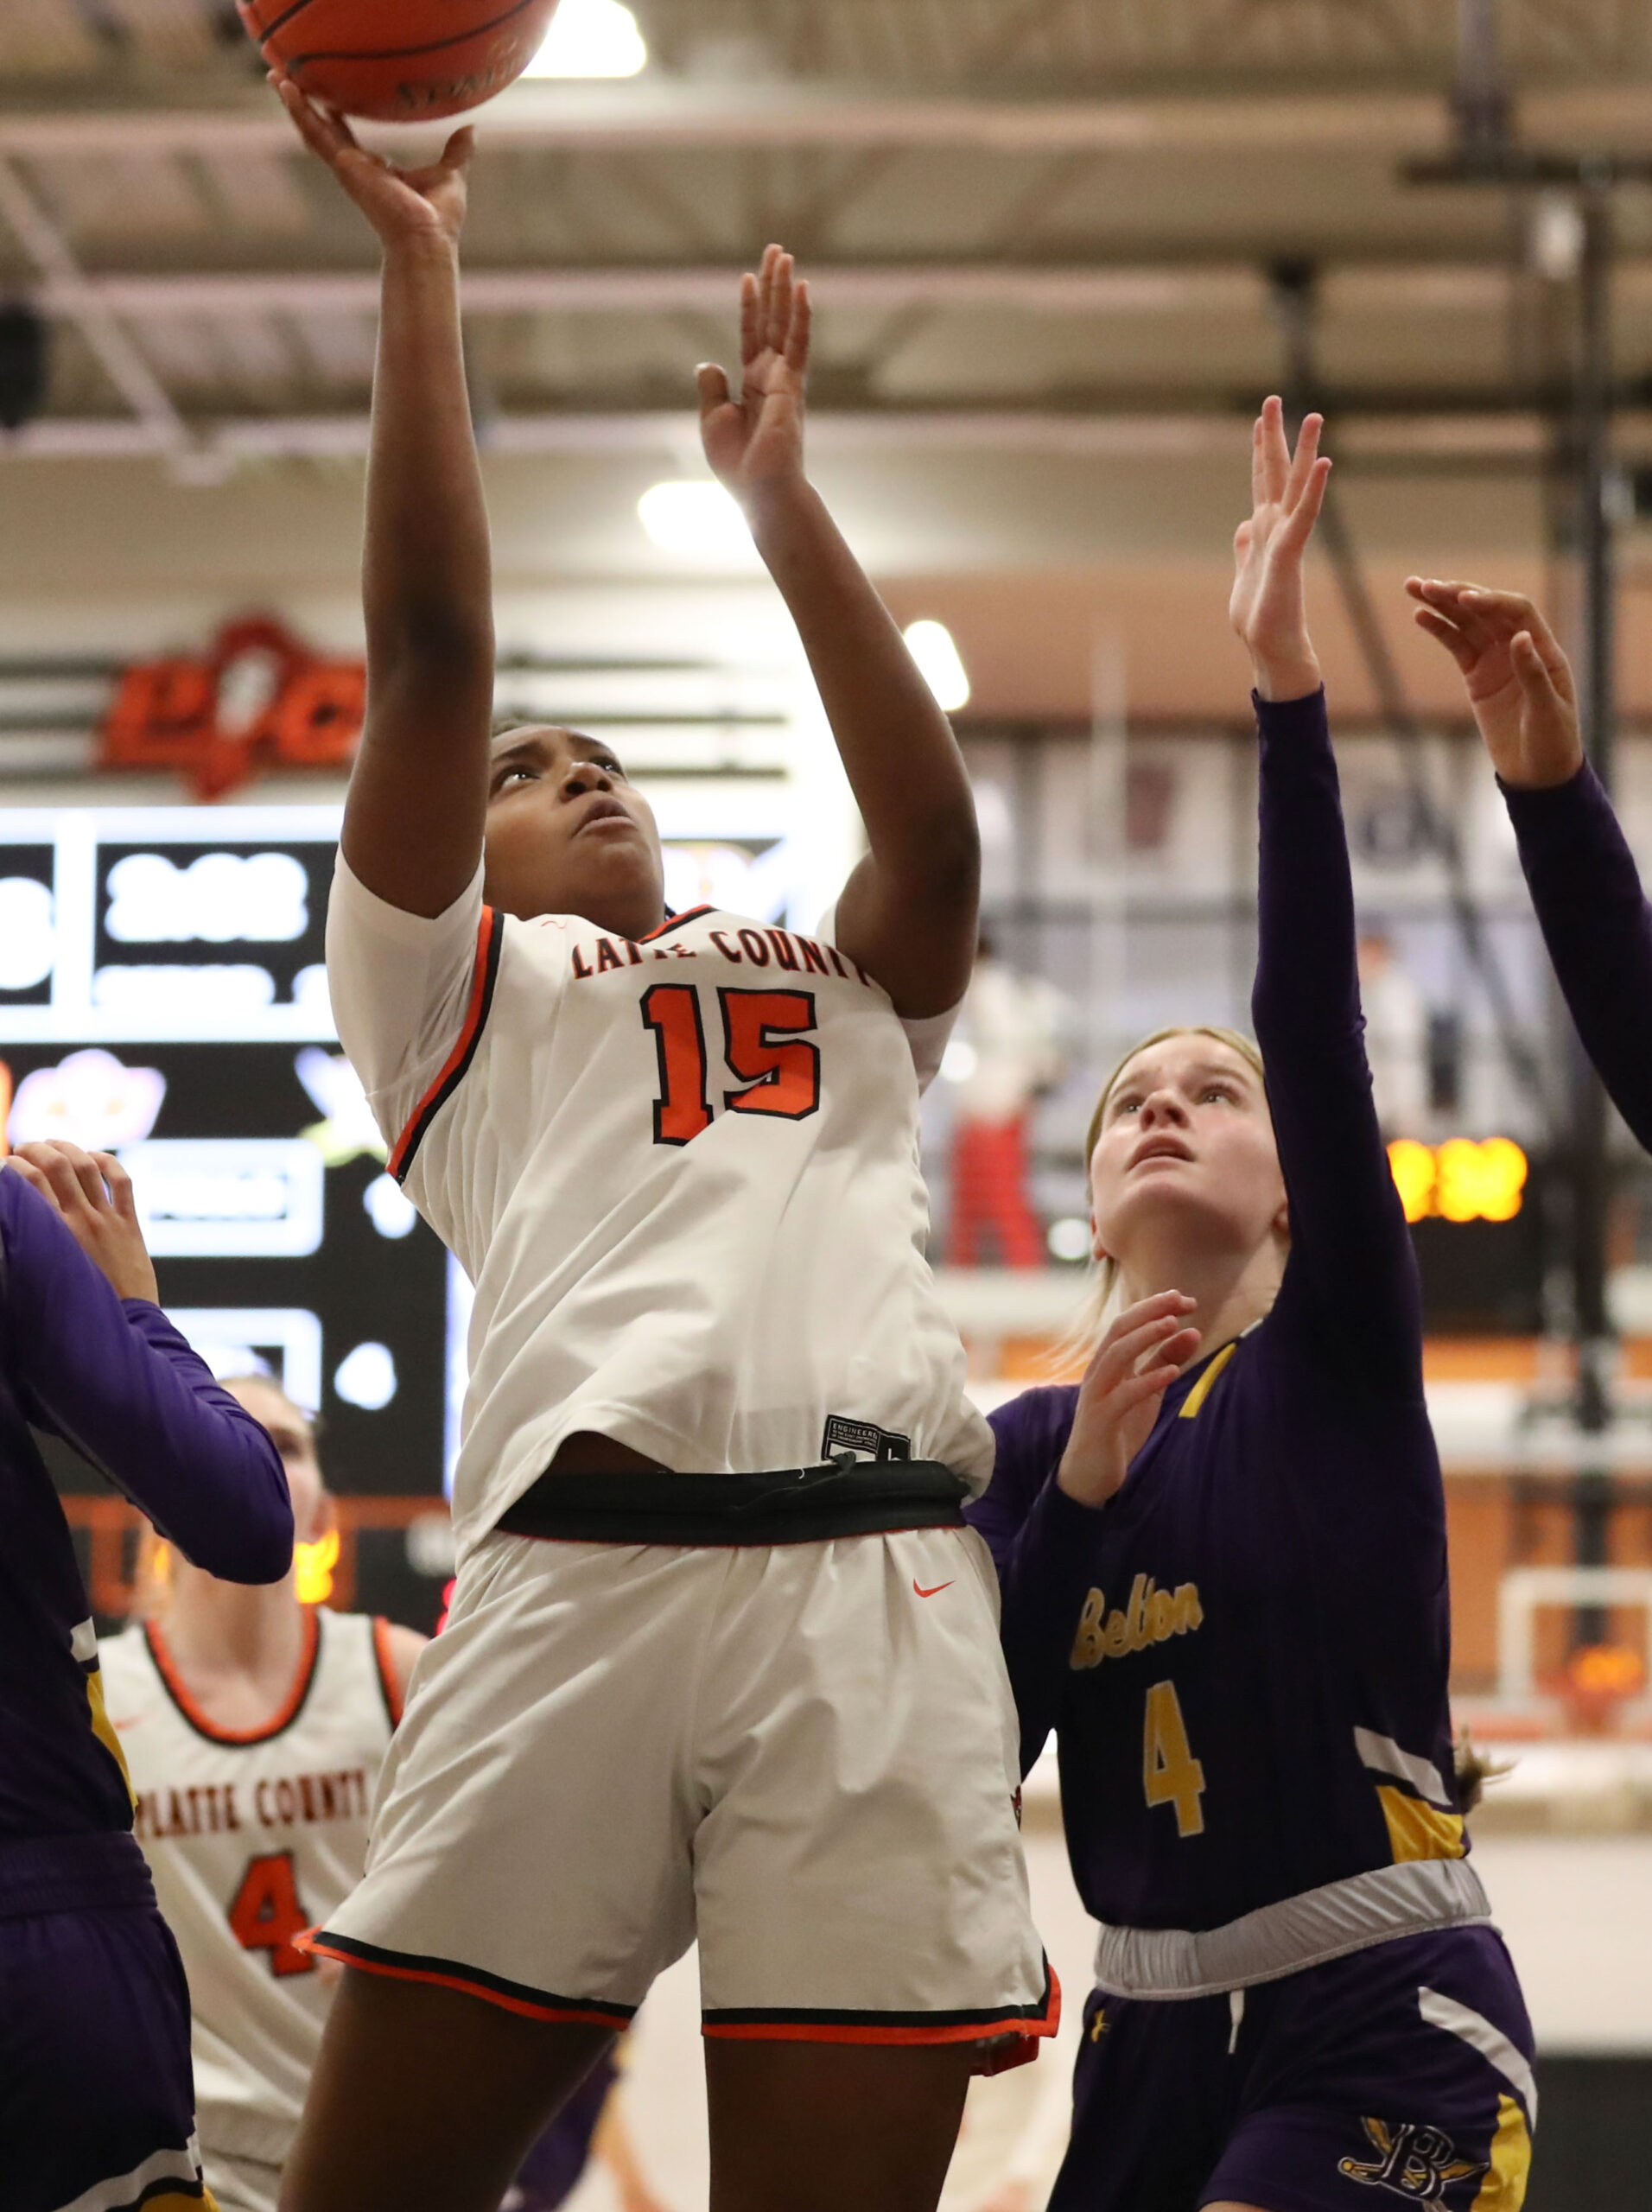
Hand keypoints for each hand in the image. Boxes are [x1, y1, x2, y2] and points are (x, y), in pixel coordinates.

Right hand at [4, 1142, 157, 1302]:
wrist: (125, 1324)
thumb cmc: (77, 1310)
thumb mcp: (41, 1279)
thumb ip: (25, 1251)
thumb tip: (13, 1227)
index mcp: (55, 1235)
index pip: (28, 1183)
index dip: (13, 1167)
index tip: (4, 1166)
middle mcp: (82, 1220)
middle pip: (56, 1166)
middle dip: (36, 1149)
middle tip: (23, 1148)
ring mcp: (109, 1220)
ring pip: (88, 1167)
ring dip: (67, 1148)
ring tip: (51, 1143)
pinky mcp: (130, 1224)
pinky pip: (122, 1182)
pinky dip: (108, 1162)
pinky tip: (93, 1156)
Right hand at [273, 70, 472, 254]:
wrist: (427, 239)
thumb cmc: (438, 220)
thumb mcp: (449, 175)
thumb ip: (456, 152)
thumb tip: (470, 130)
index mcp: (377, 172)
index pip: (350, 139)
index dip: (338, 117)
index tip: (329, 97)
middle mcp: (358, 170)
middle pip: (324, 132)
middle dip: (307, 107)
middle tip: (288, 80)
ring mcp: (348, 169)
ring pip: (313, 130)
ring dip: (295, 104)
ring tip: (276, 75)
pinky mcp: (345, 166)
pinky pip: (316, 133)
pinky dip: (301, 111)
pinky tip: (287, 89)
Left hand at [698, 244, 810, 511]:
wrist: (760, 491)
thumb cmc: (738, 466)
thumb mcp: (712, 421)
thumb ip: (711, 390)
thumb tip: (706, 363)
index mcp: (751, 386)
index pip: (750, 337)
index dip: (748, 308)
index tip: (747, 279)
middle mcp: (771, 377)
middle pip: (771, 321)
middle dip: (772, 286)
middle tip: (775, 251)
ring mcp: (784, 379)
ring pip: (784, 323)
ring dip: (784, 289)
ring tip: (784, 255)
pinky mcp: (792, 385)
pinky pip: (798, 343)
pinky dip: (800, 315)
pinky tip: (802, 287)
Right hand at [1056, 1292, 1199, 1508]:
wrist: (1089, 1474)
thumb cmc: (1118, 1428)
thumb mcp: (1147, 1390)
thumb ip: (1164, 1360)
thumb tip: (1192, 1330)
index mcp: (1107, 1362)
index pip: (1127, 1322)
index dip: (1154, 1306)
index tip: (1185, 1298)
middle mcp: (1097, 1371)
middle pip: (1119, 1329)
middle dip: (1150, 1311)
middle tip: (1182, 1300)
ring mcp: (1096, 1394)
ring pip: (1116, 1354)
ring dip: (1145, 1336)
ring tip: (1174, 1324)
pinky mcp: (1101, 1419)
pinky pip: (1124, 1394)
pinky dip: (1148, 1380)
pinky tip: (1173, 1372)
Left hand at [1230, 396, 1330, 700]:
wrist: (1271, 648)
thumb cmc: (1260, 617)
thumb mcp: (1245, 573)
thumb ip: (1246, 547)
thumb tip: (1243, 525)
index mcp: (1264, 530)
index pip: (1261, 481)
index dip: (1260, 450)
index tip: (1259, 419)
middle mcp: (1277, 528)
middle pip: (1275, 473)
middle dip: (1274, 436)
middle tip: (1274, 398)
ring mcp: (1286, 538)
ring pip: (1296, 487)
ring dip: (1304, 450)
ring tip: (1313, 415)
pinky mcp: (1289, 554)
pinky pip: (1305, 515)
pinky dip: (1314, 489)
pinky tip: (1324, 462)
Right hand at [1405, 578, 1582, 789]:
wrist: (1537, 773)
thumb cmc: (1552, 742)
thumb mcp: (1547, 710)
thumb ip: (1532, 673)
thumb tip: (1519, 637)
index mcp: (1544, 650)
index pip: (1517, 612)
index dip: (1491, 601)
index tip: (1465, 599)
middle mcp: (1519, 648)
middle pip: (1486, 610)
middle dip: (1457, 594)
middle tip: (1426, 585)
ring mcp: (1496, 660)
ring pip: (1467, 623)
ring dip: (1442, 604)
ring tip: (1415, 588)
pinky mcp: (1477, 676)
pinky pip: (1456, 645)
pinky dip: (1439, 629)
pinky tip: (1421, 615)